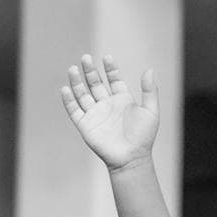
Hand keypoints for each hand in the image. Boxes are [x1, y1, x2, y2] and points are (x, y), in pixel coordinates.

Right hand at [60, 54, 158, 169]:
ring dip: (77, 82)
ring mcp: (95, 114)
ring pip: (82, 94)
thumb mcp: (150, 111)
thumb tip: (150, 70)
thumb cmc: (143, 137)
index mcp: (122, 99)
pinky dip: (69, 100)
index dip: (110, 69)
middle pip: (95, 83)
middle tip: (85, 58)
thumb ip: (150, 90)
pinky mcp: (85, 125)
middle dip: (90, 71)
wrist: (131, 158)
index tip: (107, 58)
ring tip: (73, 69)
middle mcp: (107, 105)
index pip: (114, 79)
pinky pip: (74, 110)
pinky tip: (66, 89)